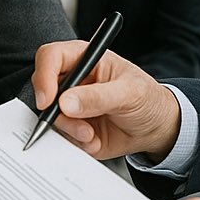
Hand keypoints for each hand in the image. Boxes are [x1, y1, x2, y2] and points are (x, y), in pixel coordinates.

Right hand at [32, 41, 181, 161]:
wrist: (155, 128)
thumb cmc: (147, 99)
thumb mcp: (129, 93)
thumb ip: (98, 97)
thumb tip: (66, 102)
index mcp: (85, 59)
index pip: (51, 57)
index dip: (43, 76)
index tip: (48, 100)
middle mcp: (72, 80)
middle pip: (43, 89)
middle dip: (56, 112)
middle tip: (77, 124)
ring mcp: (69, 105)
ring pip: (50, 116)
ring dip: (69, 130)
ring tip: (91, 134)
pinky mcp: (71, 127)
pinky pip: (61, 136)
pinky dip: (76, 143)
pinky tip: (94, 140)